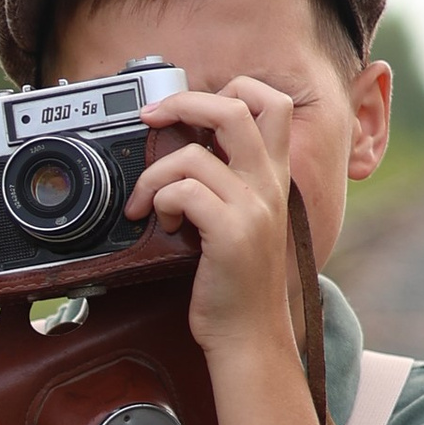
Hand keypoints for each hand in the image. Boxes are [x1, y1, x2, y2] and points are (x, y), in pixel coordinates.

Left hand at [125, 79, 299, 366]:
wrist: (249, 335)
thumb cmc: (236, 281)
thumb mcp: (243, 219)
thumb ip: (229, 181)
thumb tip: (186, 144)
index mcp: (274, 175)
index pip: (273, 102)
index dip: (231, 89)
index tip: (190, 108)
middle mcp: (270, 184)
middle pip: (236, 106)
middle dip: (184, 102)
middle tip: (152, 118)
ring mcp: (254, 207)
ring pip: (195, 153)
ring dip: (155, 173)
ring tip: (148, 201)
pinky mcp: (232, 233)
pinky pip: (184, 191)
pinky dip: (160, 201)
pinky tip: (163, 224)